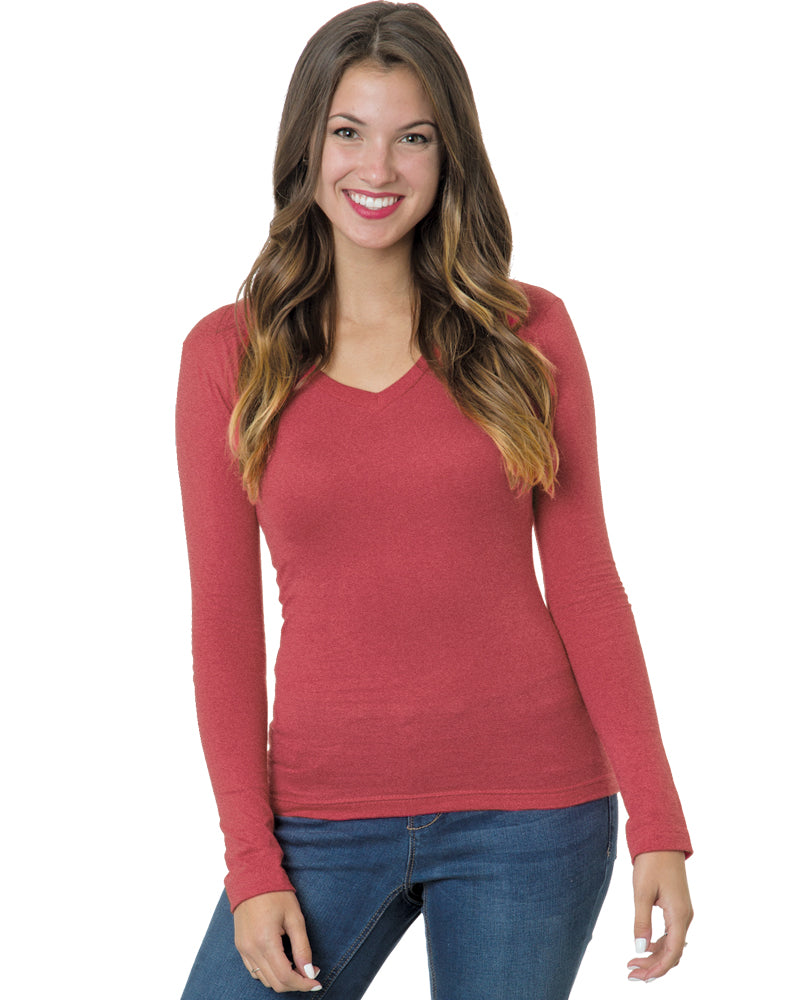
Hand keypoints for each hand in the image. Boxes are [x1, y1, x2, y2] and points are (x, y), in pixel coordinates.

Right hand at [233, 890, 321, 991]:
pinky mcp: (240, 947)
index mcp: (265, 942)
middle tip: (311, 973)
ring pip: (264, 980)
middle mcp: (251, 950)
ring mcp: (243, 950)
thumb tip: (309, 972)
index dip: (303, 983)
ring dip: (282, 979)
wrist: (252, 877)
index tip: (317, 981)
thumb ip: (302, 947)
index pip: (285, 977)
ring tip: (298, 967)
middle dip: (295, 984)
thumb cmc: (276, 894)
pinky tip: (282, 962)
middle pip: (275, 983)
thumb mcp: (295, 918)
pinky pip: (255, 971)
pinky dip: (269, 973)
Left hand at [627, 851, 692, 982]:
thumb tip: (640, 949)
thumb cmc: (652, 862)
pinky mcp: (677, 908)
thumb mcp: (642, 891)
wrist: (662, 840)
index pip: (673, 953)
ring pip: (672, 944)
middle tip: (631, 973)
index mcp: (679, 915)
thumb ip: (641, 921)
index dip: (657, 969)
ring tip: (633, 963)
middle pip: (673, 953)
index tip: (639, 976)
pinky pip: (671, 934)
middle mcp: (685, 917)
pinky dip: (658, 944)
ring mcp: (682, 913)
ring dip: (655, 957)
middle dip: (653, 966)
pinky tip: (644, 946)